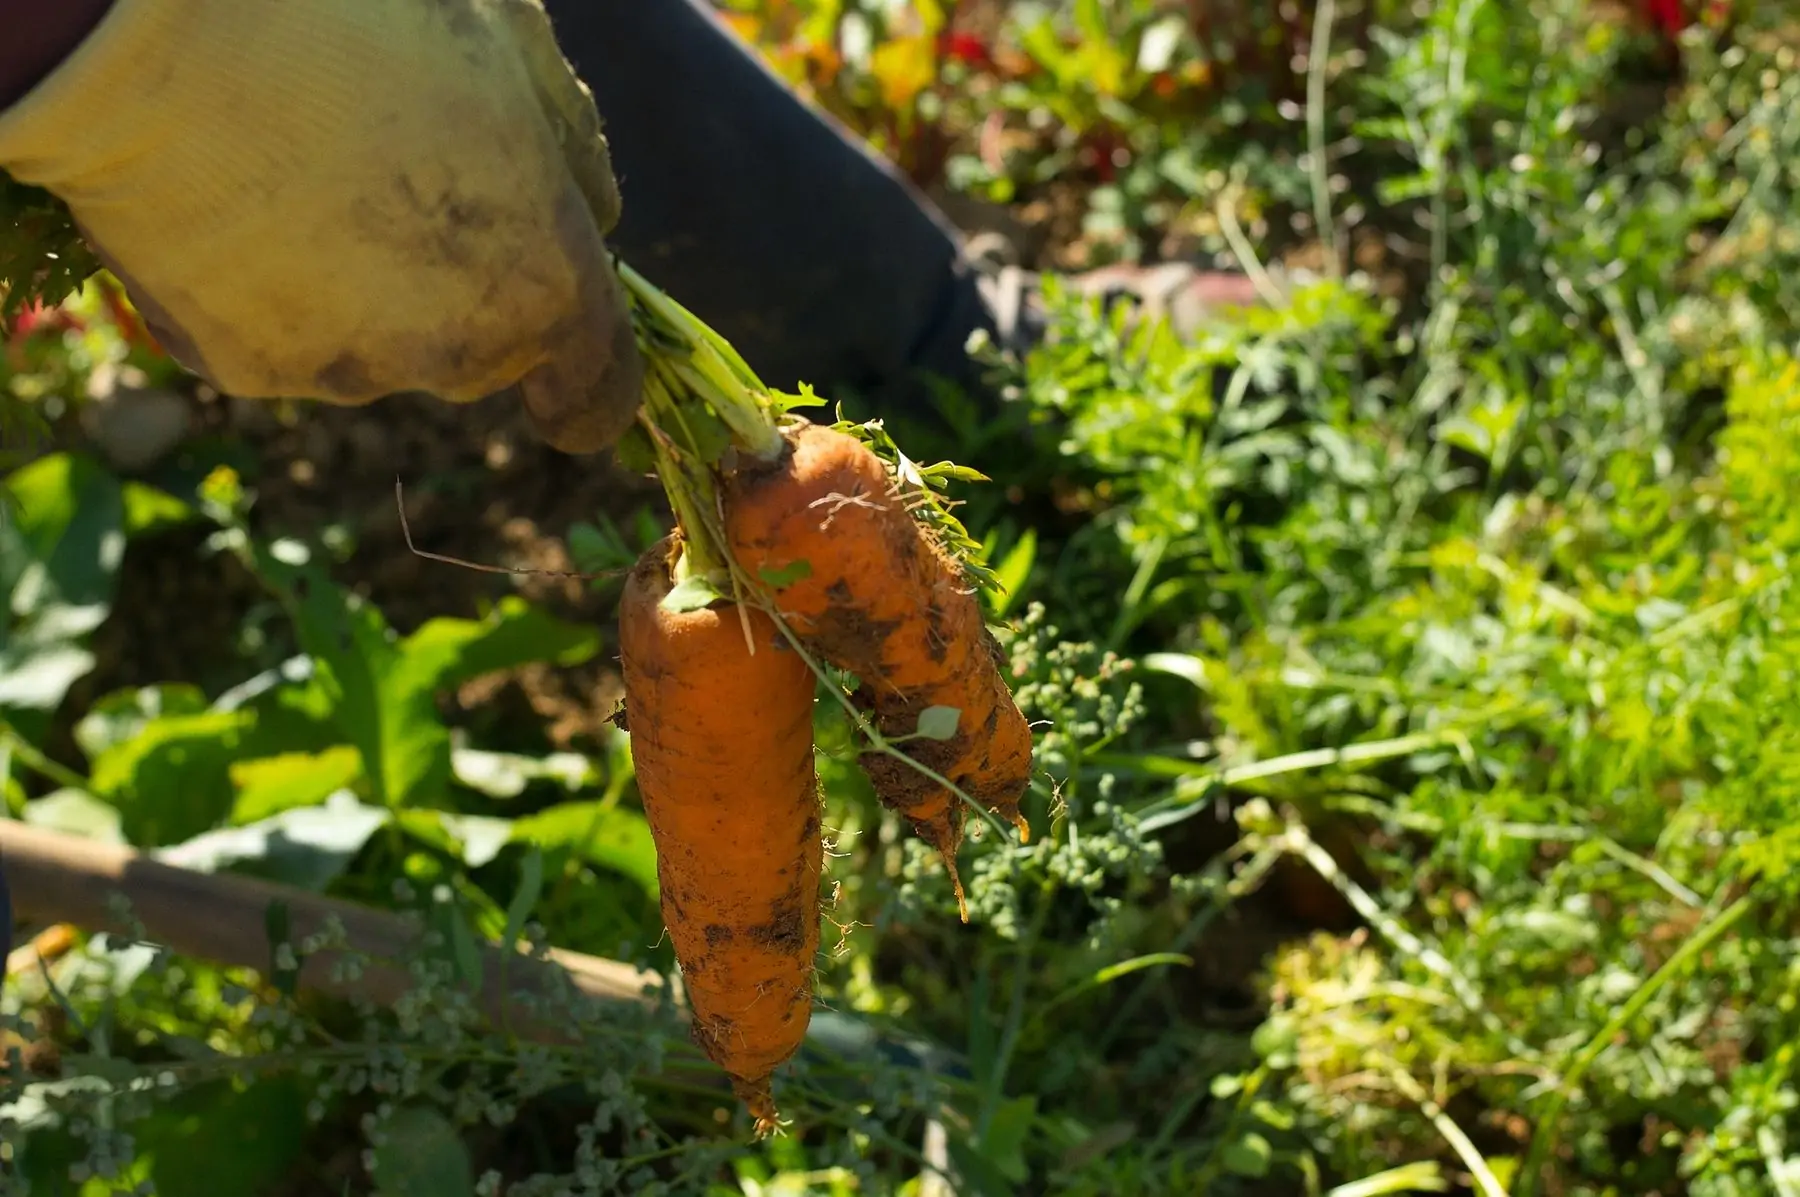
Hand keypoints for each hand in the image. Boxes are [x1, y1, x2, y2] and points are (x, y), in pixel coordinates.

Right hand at [0, 0, 641, 453]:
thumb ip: (572, 147)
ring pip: (375, 343)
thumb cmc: (359, 15)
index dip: (587, 389)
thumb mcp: (514, 46)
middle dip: (462, 294)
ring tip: (299, 164)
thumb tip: (596, 214)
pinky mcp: (241, 367)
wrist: (156, 34)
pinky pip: (275, 332)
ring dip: (358, 283)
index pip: (597, 394)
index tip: (568, 377)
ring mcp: (344, 369)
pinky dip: (264, 284)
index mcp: (542, 286)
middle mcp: (455, 355)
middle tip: (398, 182)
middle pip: (481, 356)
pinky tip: (230, 192)